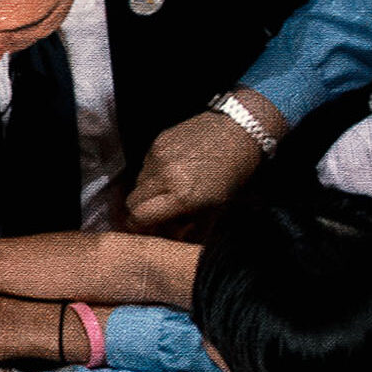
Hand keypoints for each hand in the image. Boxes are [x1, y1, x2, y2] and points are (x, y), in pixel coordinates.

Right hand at [126, 109, 265, 230]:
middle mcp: (166, 175)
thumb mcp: (217, 208)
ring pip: (138, 182)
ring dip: (149, 190)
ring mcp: (159, 156)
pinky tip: (174, 168)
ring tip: (170, 186)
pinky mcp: (158, 141)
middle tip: (156, 210)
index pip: (139, 216)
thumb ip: (193, 229)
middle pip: (132, 201)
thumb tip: (173, 240)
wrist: (240, 130)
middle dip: (140, 209)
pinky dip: (155, 171)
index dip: (137, 225)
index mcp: (182, 195)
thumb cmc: (233, 172)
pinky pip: (145, 164)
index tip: (144, 227)